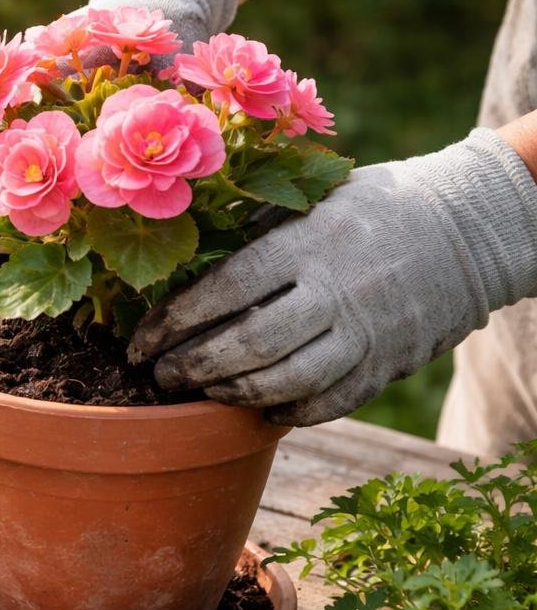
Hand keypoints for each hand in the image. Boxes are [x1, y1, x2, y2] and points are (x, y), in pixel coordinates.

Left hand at [132, 130, 536, 425]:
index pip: (225, 289)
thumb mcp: (312, 198)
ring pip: (288, 382)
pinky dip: (286, 411)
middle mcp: (338, 290)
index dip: (175, 321)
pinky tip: (257, 407)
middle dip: (193, 366)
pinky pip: (330, 403)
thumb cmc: (370, 207)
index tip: (140, 340)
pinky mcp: (389, 363)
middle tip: (161, 375)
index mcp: (309, 242)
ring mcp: (368, 332)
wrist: (468, 227)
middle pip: (251, 345)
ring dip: (233, 393)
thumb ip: (253, 227)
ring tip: (202, 388)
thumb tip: (182, 258)